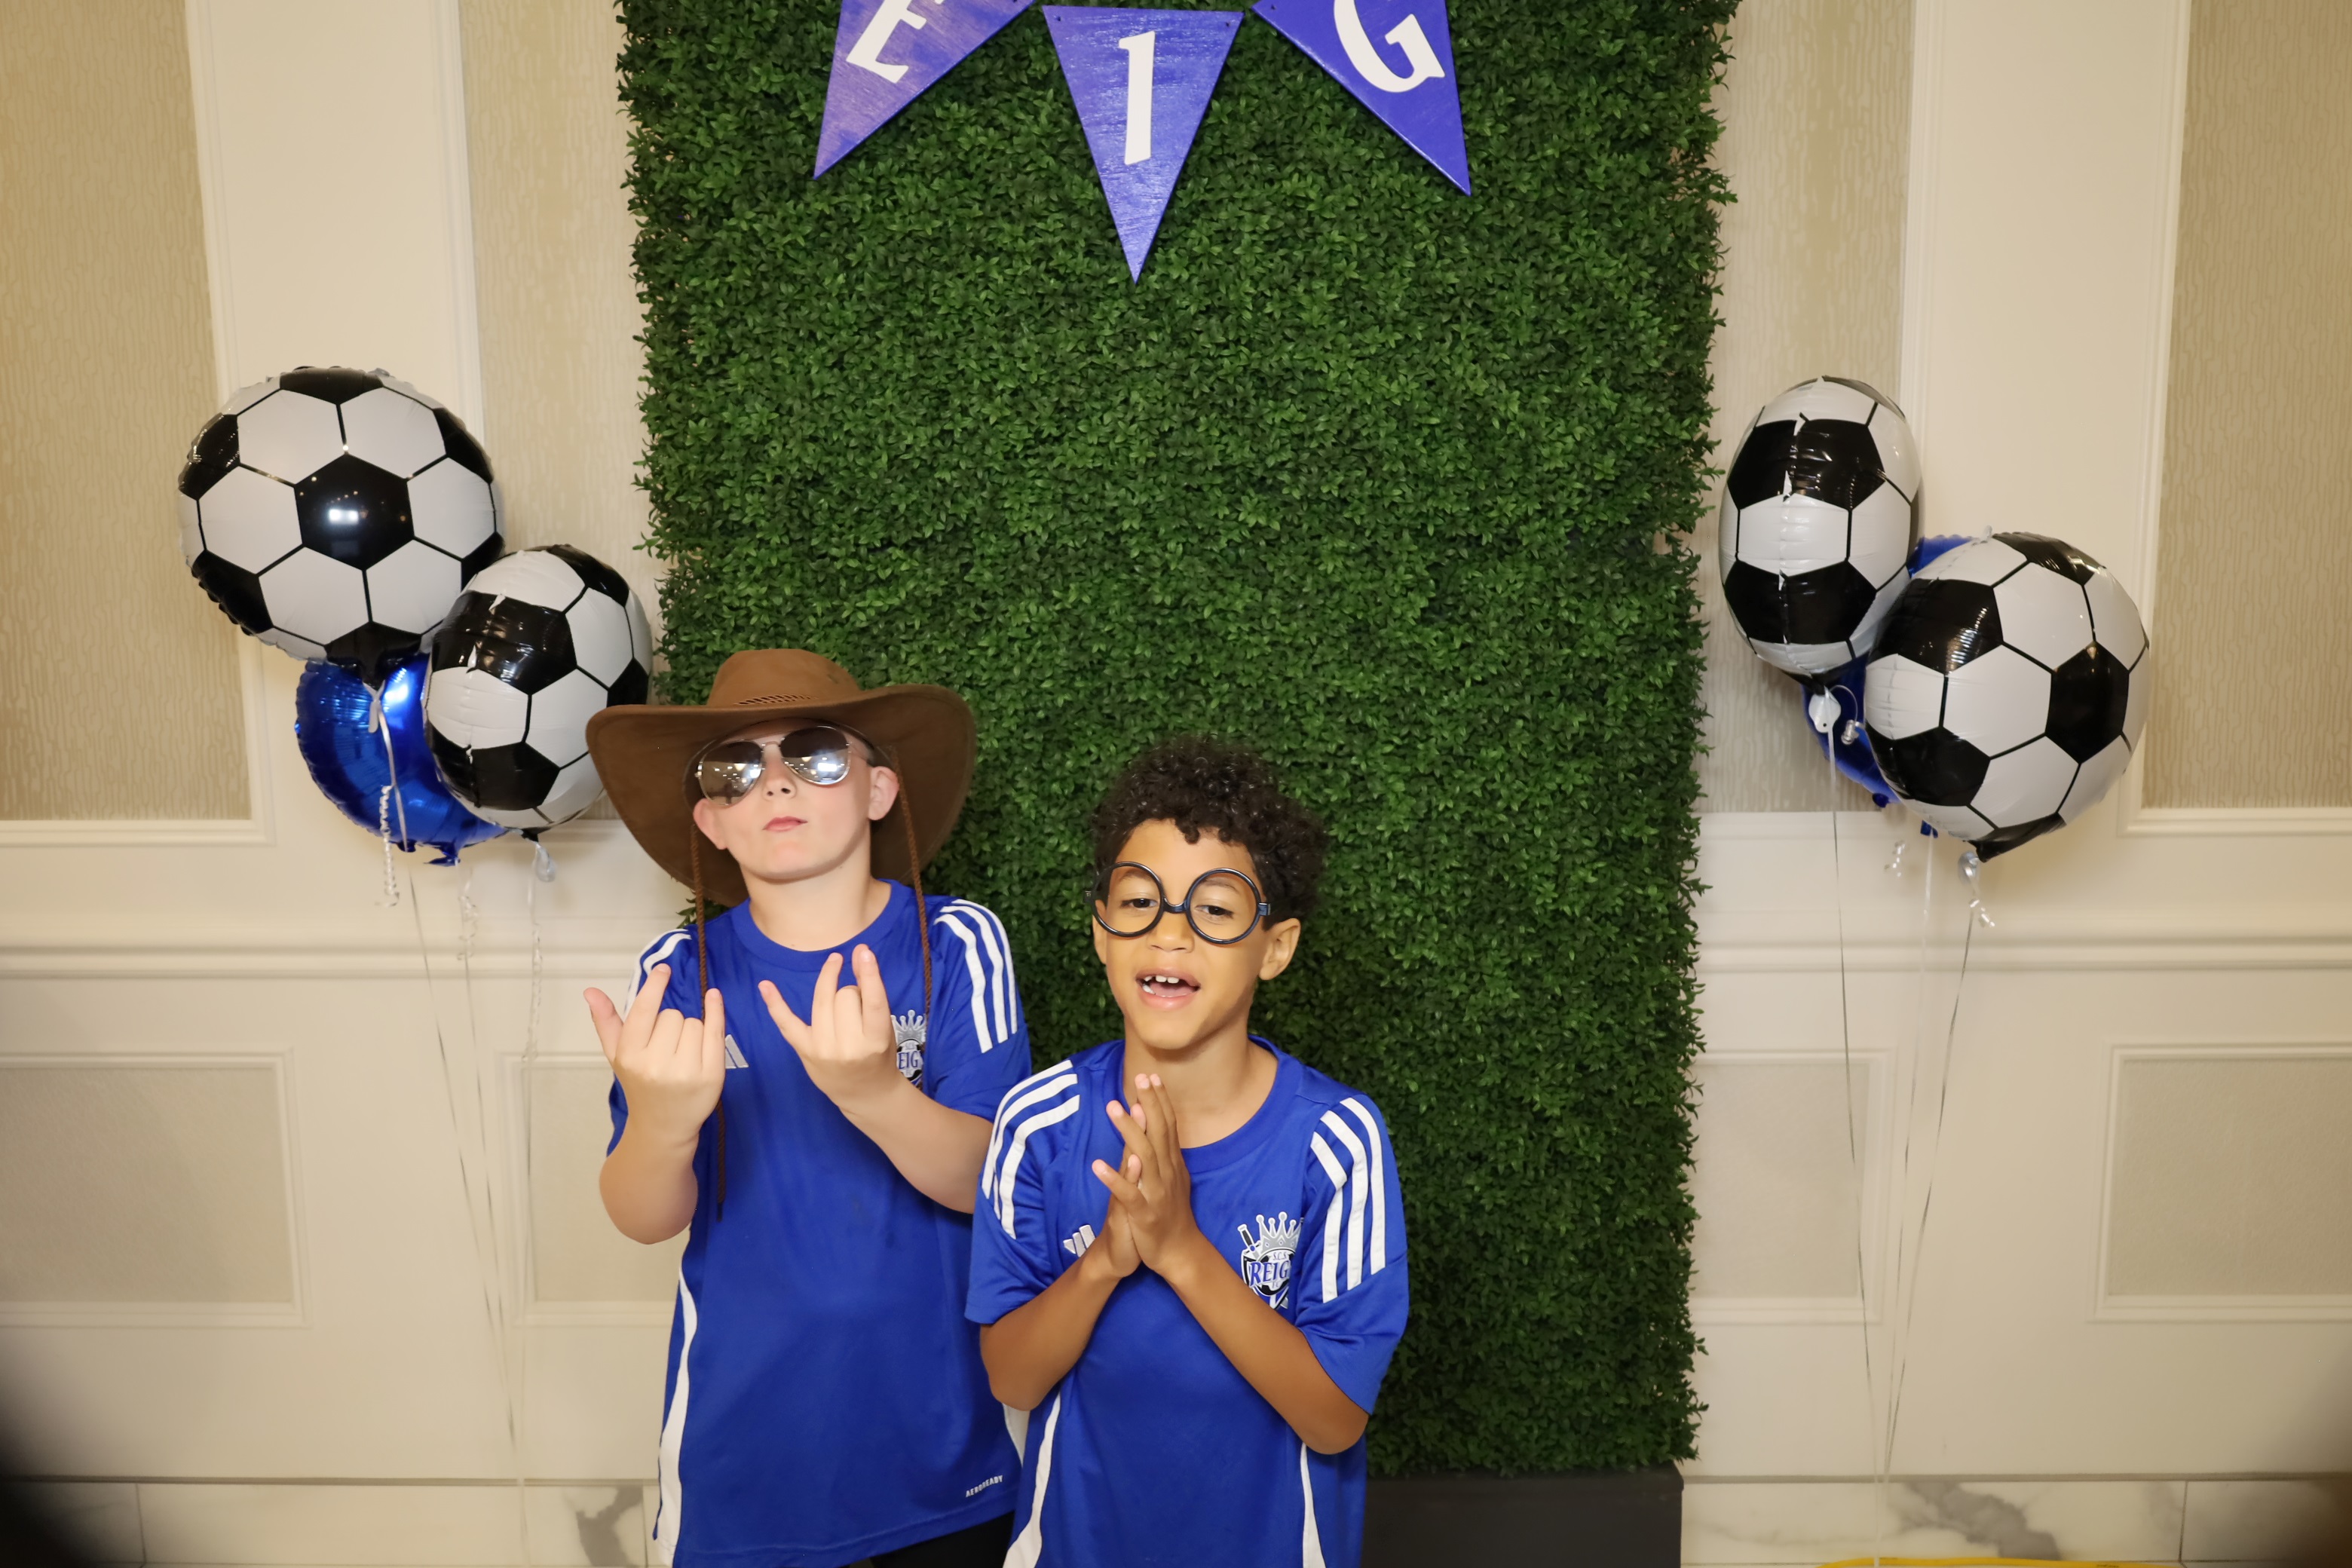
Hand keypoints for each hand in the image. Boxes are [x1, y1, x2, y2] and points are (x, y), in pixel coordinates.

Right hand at [585, 965, 725, 1145]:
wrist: (663, 1127)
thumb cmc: (640, 1085)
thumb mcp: (618, 1056)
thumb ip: (606, 1022)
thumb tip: (590, 991)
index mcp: (631, 1056)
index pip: (645, 1010)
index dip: (655, 986)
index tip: (663, 969)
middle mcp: (656, 1064)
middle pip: (672, 1015)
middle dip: (671, 1024)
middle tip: (666, 1047)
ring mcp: (686, 1071)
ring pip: (694, 1022)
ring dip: (691, 1030)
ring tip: (681, 1053)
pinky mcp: (711, 1076)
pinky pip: (716, 1031)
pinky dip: (716, 1013)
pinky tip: (714, 999)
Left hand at [761, 945, 902, 1110]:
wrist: (865, 1093)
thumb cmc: (879, 1056)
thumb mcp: (885, 1028)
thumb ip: (873, 995)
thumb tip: (860, 954)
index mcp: (876, 1040)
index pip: (873, 1002)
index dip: (869, 975)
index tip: (863, 951)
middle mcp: (849, 1047)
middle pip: (845, 996)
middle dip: (853, 993)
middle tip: (858, 1010)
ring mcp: (823, 1050)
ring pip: (823, 999)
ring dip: (832, 990)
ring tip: (840, 998)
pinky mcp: (805, 1051)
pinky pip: (788, 1023)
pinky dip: (776, 1004)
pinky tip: (765, 985)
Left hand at [1092, 1075, 1207, 1278]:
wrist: (1179, 1252)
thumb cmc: (1171, 1212)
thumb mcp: (1171, 1178)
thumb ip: (1164, 1152)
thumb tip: (1155, 1123)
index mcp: (1173, 1164)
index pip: (1168, 1125)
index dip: (1159, 1100)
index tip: (1150, 1075)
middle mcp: (1168, 1173)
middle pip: (1159, 1132)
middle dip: (1148, 1104)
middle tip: (1137, 1078)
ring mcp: (1157, 1192)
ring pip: (1144, 1156)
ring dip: (1129, 1130)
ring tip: (1113, 1107)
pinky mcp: (1144, 1213)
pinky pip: (1128, 1194)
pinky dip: (1114, 1179)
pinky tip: (1096, 1165)